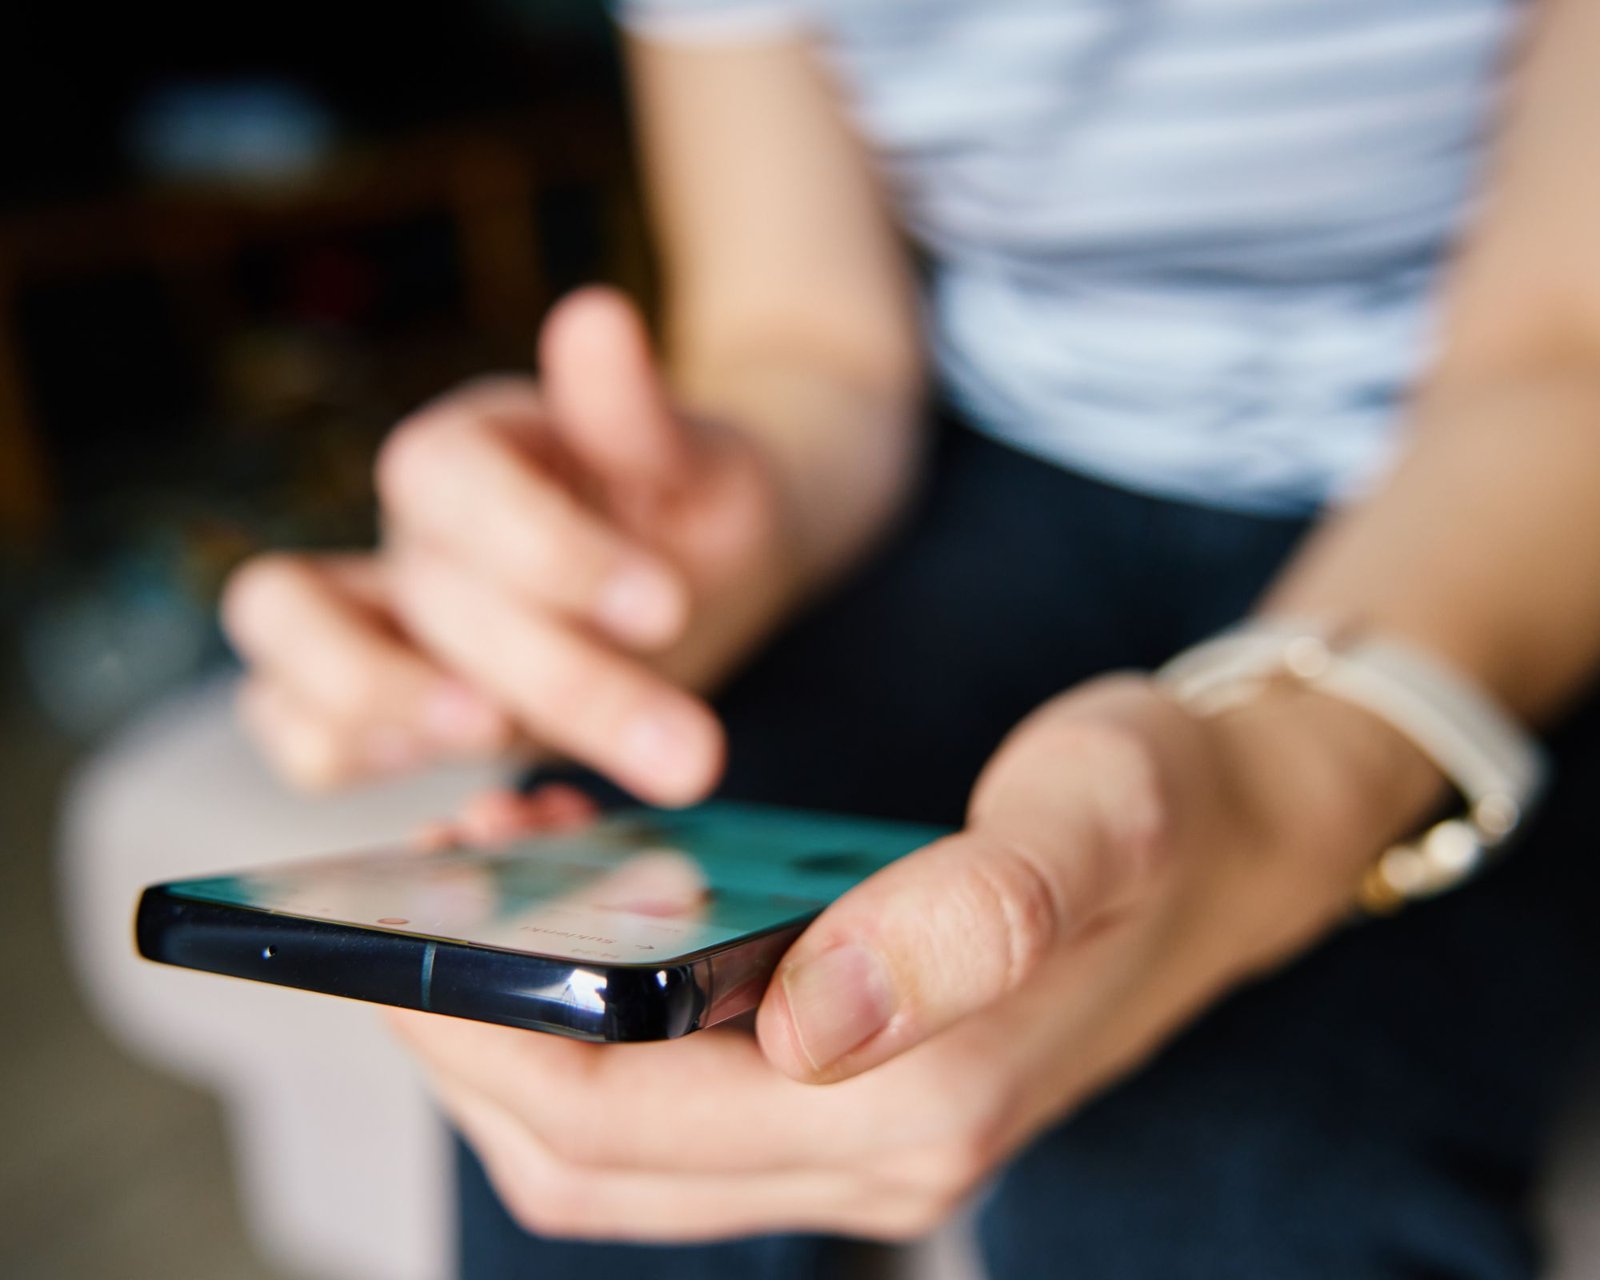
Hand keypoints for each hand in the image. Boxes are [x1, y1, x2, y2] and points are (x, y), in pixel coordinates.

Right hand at [222, 288, 794, 797]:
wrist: (704, 564)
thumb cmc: (695, 503)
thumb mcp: (701, 462)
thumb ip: (639, 416)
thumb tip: (596, 317)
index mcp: (477, 446)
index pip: (448, 475)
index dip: (545, 547)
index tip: (664, 610)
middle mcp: (411, 530)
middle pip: (416, 591)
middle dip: (552, 675)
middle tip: (676, 748)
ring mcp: (381, 618)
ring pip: (281, 647)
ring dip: (383, 706)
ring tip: (505, 746)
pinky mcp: (383, 707)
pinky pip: (299, 733)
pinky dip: (350, 766)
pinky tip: (486, 795)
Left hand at [388, 675, 1441, 1241]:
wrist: (1236, 836)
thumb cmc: (1157, 809)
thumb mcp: (1089, 823)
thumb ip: (971, 919)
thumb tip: (815, 1021)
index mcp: (917, 1104)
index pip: (624, 1119)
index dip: (487, 1040)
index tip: (402, 934)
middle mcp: (877, 1158)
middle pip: (594, 1158)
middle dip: (474, 1046)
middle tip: (415, 909)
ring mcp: (863, 1139)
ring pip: (623, 1148)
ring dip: (525, 1041)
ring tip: (489, 892)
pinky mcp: (854, 1098)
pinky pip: (676, 1104)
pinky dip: (596, 1034)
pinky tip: (589, 910)